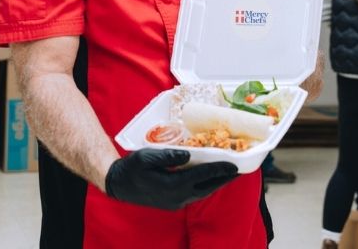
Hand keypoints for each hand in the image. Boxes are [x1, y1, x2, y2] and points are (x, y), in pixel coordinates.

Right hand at [105, 148, 238, 210]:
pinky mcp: (173, 203)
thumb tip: (188, 154)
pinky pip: (195, 194)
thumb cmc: (132, 168)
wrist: (118, 185)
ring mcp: (176, 202)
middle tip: (238, 170)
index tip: (234, 164)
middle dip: (224, 179)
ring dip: (216, 183)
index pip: (202, 175)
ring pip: (202, 192)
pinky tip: (209, 179)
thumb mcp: (147, 157)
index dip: (219, 169)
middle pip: (207, 187)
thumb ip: (169, 156)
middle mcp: (178, 196)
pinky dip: (205, 186)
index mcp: (173, 184)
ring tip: (228, 174)